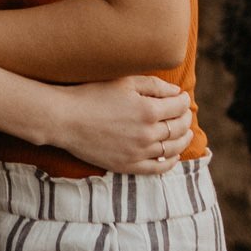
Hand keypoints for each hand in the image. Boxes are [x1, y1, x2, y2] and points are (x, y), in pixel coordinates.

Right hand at [50, 73, 193, 174]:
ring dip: (183, 139)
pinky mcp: (128, 165)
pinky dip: (170, 162)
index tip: (182, 97)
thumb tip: (177, 92)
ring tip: (185, 133)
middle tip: (184, 113)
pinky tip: (173, 156)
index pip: (179, 106)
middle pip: (179, 127)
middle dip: (185, 118)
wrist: (65, 119)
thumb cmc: (92, 95)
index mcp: (148, 110)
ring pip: (173, 148)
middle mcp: (148, 133)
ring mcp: (139, 152)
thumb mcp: (125, 82)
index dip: (184, 100)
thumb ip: (154, 85)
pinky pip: (158, 168)